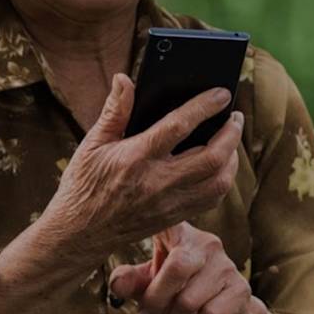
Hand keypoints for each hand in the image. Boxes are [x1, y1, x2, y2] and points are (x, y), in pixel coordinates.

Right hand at [43, 73, 243, 266]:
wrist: (78, 234)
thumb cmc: (83, 184)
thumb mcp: (92, 143)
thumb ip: (114, 111)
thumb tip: (124, 79)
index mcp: (135, 158)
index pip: (179, 126)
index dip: (204, 107)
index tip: (222, 93)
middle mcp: (156, 182)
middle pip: (210, 157)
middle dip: (230, 133)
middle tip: (235, 116)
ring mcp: (168, 204)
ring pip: (218, 182)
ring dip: (232, 158)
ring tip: (231, 139)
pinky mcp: (173, 218)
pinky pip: (210, 200)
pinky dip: (222, 180)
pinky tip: (220, 165)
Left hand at [109, 221, 256, 313]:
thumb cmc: (180, 292)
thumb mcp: (151, 283)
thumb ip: (131, 281)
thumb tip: (116, 285)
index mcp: (181, 233)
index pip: (168, 221)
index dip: (154, 218)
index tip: (135, 222)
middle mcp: (206, 242)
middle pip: (177, 266)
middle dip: (156, 300)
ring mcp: (226, 265)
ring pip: (190, 300)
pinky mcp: (240, 290)